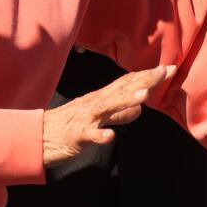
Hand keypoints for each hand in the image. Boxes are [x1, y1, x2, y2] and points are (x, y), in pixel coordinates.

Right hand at [42, 64, 175, 166]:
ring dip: (125, 102)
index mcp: (100, 99)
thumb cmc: (69, 126)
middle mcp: (94, 104)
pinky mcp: (76, 136)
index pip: (127, 83)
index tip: (169, 68)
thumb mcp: (98, 118)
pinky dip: (99, 135)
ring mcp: (85, 118)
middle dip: (143, 81)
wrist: (37, 137)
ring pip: (106, 108)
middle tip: (165, 71)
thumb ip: (119, 114)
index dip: (148, 76)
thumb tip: (140, 108)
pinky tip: (110, 136)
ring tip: (144, 97)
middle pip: (121, 90)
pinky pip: (88, 135)